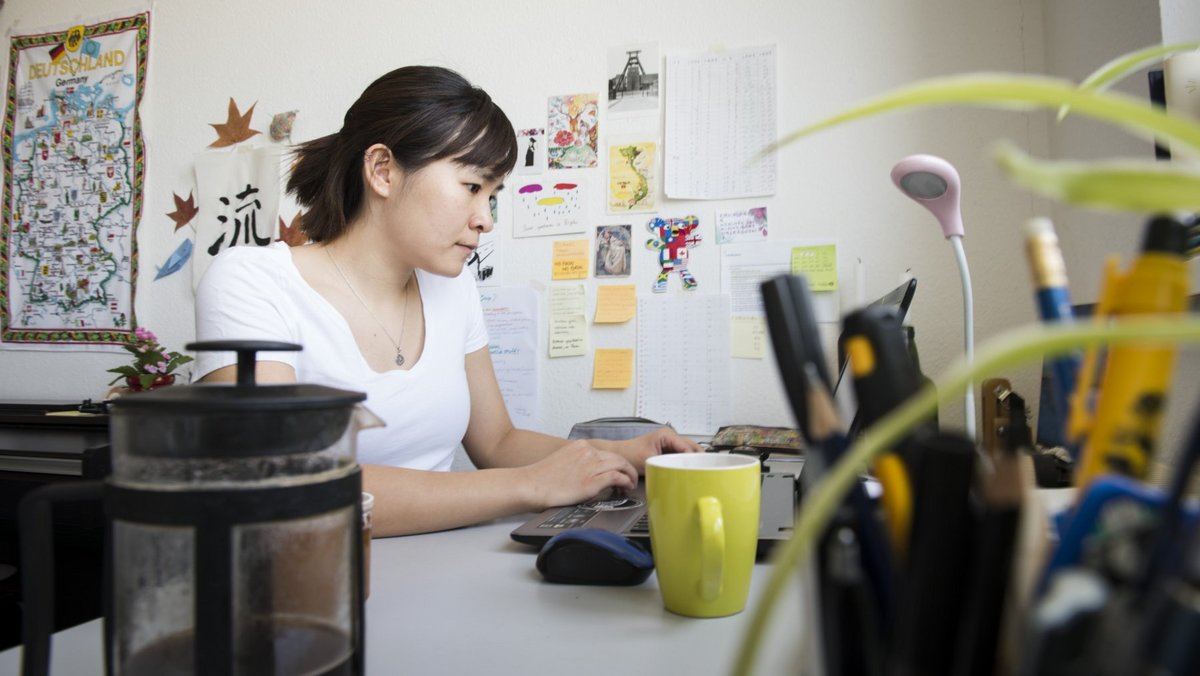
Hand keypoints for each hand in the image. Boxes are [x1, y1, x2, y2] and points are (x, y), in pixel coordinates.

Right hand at [523, 440, 638, 508]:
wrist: (531, 485)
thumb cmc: (542, 478)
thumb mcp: (563, 460)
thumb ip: (579, 462)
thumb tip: (590, 472)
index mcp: (581, 446)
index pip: (607, 452)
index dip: (617, 463)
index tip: (620, 472)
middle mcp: (588, 452)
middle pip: (618, 457)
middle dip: (628, 469)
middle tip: (631, 479)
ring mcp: (591, 465)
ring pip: (622, 465)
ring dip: (630, 476)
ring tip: (631, 485)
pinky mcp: (592, 480)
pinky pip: (618, 477)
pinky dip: (626, 482)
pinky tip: (625, 488)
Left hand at [615, 427, 703, 472]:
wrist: (619, 455)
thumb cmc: (630, 454)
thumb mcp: (649, 460)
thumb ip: (666, 463)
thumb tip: (682, 471)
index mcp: (667, 435)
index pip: (687, 447)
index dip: (693, 459)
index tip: (698, 470)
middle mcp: (672, 437)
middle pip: (692, 447)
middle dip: (699, 458)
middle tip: (704, 472)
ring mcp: (671, 443)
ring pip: (689, 452)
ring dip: (693, 461)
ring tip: (699, 474)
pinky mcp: (669, 451)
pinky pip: (682, 456)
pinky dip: (686, 463)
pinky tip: (689, 472)